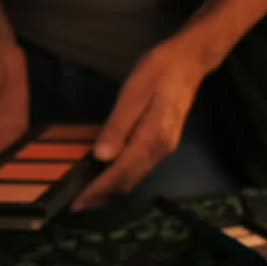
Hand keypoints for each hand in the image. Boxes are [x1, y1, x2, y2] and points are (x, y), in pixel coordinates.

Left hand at [74, 39, 209, 208]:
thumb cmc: (158, 72)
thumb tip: (100, 157)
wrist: (189, 63)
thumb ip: (117, 127)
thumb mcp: (133, 94)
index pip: (121, 172)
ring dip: (113, 186)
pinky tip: (109, 171)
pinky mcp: (164, 142)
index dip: (98, 188)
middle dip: (103, 194)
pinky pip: (141, 166)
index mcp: (152, 138)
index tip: (78, 201)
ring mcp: (164, 147)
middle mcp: (160, 149)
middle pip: (129, 180)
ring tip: (89, 191)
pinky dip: (122, 174)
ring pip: (136, 176)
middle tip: (77, 201)